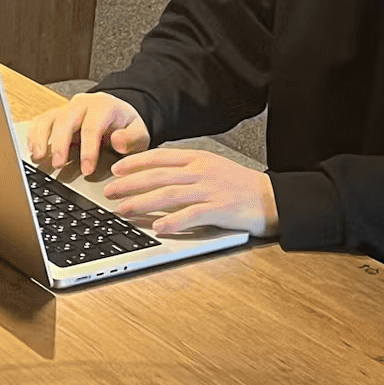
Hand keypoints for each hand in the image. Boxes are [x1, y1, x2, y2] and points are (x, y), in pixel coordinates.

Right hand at [25, 92, 149, 177]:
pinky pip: (41, 121)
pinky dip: (34, 135)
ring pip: (49, 119)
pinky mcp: (56, 115)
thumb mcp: (140, 132)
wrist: (117, 112)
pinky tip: (33, 150)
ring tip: (38, 157)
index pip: (92, 127)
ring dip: (42, 138)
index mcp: (103, 107)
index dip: (88, 150)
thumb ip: (132, 138)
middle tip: (58, 165)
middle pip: (66, 120)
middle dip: (60, 144)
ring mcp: (66, 108)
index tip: (87, 170)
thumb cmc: (126, 125)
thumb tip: (117, 141)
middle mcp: (82, 104)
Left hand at [104, 147, 277, 236]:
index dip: (135, 163)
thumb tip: (156, 176)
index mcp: (198, 159)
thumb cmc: (240, 186)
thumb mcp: (212, 168)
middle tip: (110, 192)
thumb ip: (186, 170)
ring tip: (124, 209)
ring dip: (143, 202)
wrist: (274, 198)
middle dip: (130, 184)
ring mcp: (211, 190)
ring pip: (170, 194)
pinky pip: (192, 215)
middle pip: (159, 176)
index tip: (116, 169)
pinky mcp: (221, 209)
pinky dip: (174, 221)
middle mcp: (202, 171)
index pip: (160, 157)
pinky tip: (158, 227)